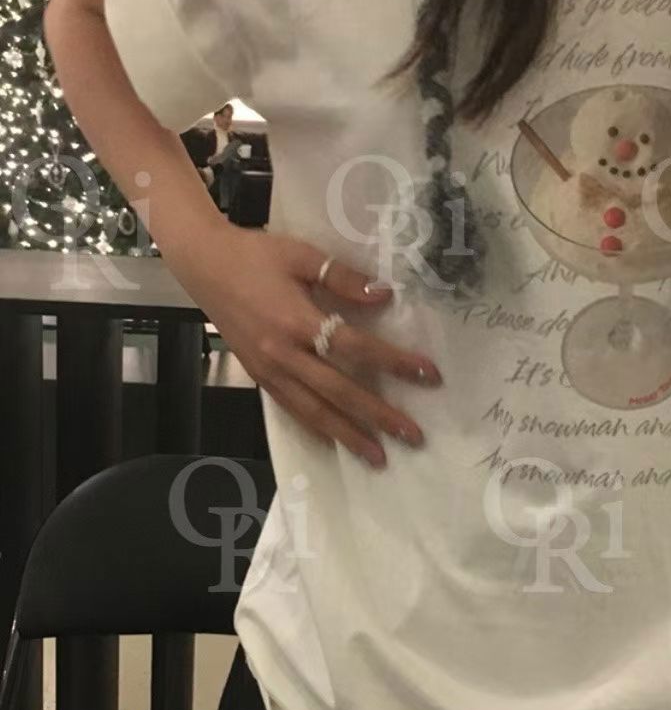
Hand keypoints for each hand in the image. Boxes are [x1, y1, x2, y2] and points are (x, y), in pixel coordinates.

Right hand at [166, 223, 441, 468]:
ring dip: (347, 434)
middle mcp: (283, 352)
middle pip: (338, 390)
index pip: (355, 347)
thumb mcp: (301, 255)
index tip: (427, 374)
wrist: (204, 263)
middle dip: (377, 415)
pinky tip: (334, 441)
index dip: (393, 362)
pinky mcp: (257, 375)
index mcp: (296, 319)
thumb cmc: (255, 254)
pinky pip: (290, 408)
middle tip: (412, 435)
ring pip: (313, 410)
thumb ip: (342, 277)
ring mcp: (268, 368)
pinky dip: (314, 427)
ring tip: (378, 456)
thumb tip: (383, 296)